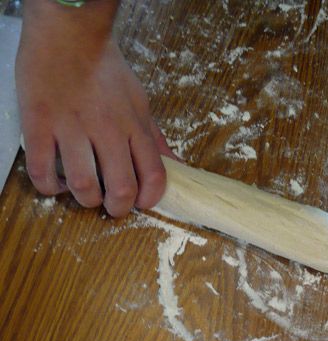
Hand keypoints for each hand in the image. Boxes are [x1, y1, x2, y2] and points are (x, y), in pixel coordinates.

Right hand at [16, 0, 176, 216]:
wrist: (69, 34)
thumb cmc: (106, 70)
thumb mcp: (140, 102)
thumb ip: (156, 138)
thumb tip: (178, 166)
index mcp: (135, 125)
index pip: (154, 175)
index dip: (149, 199)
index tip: (141, 203)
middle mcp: (108, 128)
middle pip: (121, 187)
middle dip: (118, 208)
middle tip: (111, 206)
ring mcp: (72, 127)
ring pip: (83, 184)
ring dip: (85, 200)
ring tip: (84, 194)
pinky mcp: (39, 124)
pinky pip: (42, 170)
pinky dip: (49, 187)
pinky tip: (55, 183)